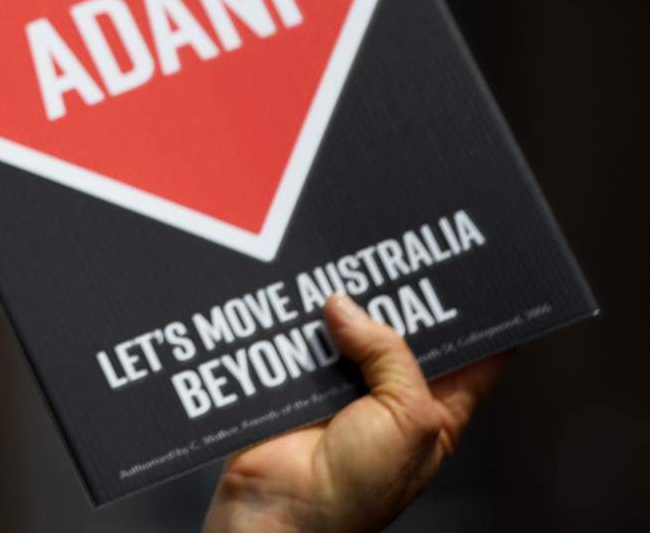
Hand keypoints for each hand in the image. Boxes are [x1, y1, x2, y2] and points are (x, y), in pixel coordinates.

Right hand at [203, 293, 507, 532]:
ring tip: (338, 265)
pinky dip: (293, 320)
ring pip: (347, 329)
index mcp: (434, 410)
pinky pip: (296, 339)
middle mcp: (389, 395)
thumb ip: (390, 355)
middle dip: (397, 297)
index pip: (470, 356)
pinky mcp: (295, 383)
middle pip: (401, 330)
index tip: (477, 271)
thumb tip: (347, 307)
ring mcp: (341, 387)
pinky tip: (294, 294)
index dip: (476, 318)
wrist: (282, 509)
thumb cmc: (358, 489)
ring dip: (339, 305)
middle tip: (395, 252)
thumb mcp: (408, 418)